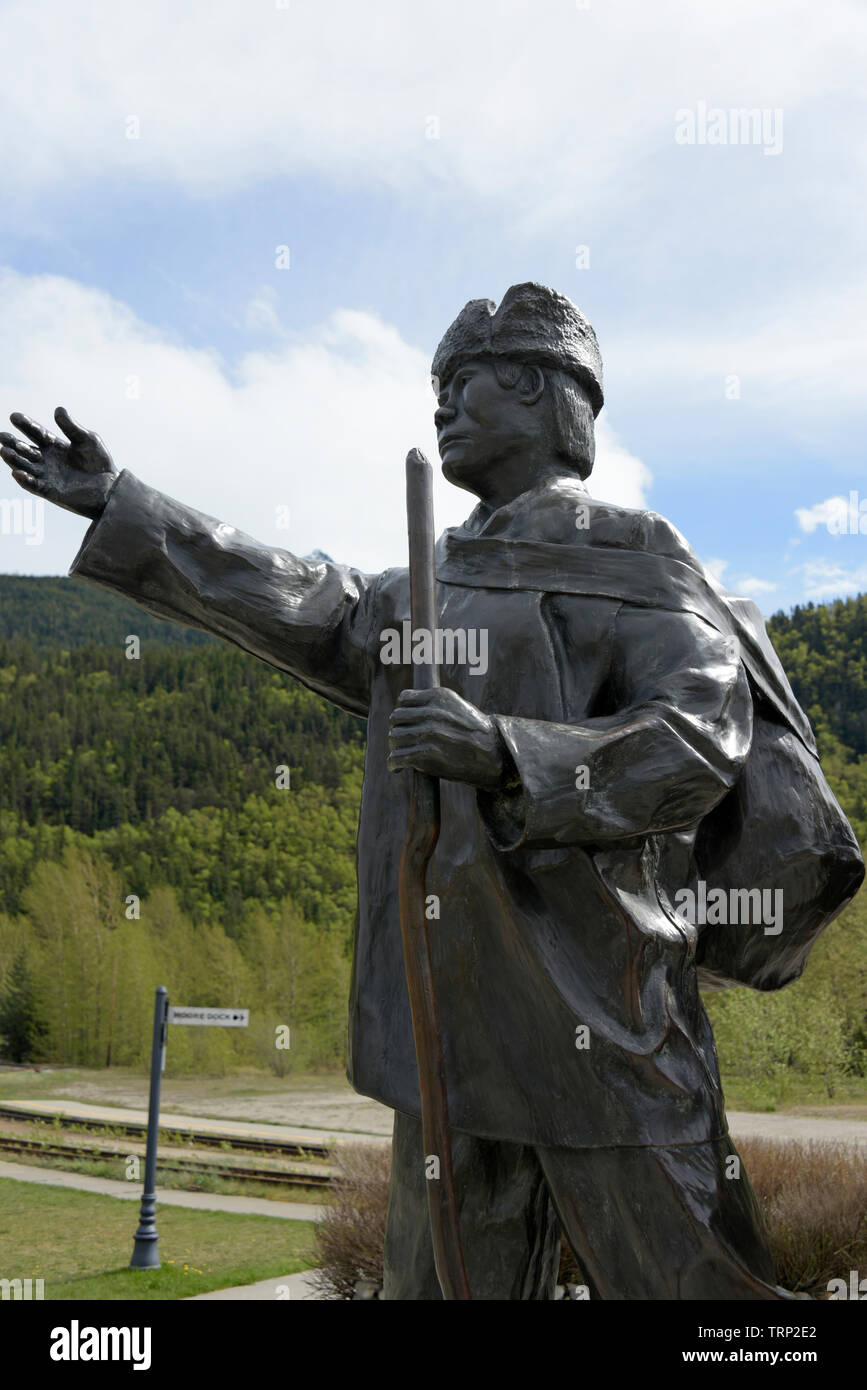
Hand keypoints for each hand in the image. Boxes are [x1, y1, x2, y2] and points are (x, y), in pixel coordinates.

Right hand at [0, 407, 117, 519]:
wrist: (111, 487)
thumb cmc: (99, 462)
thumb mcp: (87, 440)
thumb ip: (71, 427)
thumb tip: (58, 409)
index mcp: (54, 445)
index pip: (36, 433)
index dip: (25, 425)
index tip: (14, 416)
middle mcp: (46, 460)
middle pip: (25, 449)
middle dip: (13, 443)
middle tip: (3, 436)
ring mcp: (47, 475)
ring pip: (24, 467)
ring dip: (14, 460)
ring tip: (4, 451)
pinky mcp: (50, 491)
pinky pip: (33, 485)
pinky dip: (24, 480)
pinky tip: (16, 472)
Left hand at [387, 687, 506, 788]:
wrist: (493, 754)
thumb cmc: (475, 733)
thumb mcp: (458, 707)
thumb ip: (435, 705)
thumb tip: (408, 711)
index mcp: (439, 696)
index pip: (404, 698)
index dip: (402, 712)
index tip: (405, 723)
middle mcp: (431, 712)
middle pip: (395, 718)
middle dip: (396, 730)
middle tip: (401, 742)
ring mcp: (428, 733)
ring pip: (394, 738)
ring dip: (395, 748)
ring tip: (400, 755)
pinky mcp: (425, 755)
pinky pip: (397, 758)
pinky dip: (393, 764)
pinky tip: (397, 767)